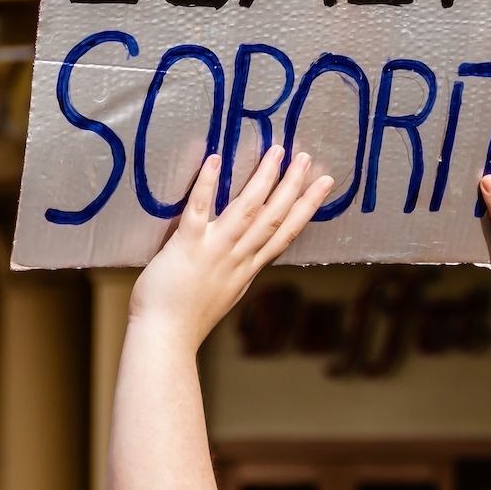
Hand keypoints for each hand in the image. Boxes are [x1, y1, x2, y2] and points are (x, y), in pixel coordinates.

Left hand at [128, 148, 332, 350]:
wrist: (166, 337)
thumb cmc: (188, 318)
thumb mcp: (226, 292)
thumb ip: (238, 270)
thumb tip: (248, 256)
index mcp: (248, 268)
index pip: (286, 232)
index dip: (307, 207)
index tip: (324, 185)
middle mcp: (238, 256)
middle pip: (273, 216)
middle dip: (293, 185)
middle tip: (307, 158)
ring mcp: (215, 250)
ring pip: (248, 209)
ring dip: (264, 178)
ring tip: (277, 152)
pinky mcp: (187, 245)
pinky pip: (200, 210)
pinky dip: (208, 184)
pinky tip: (215, 160)